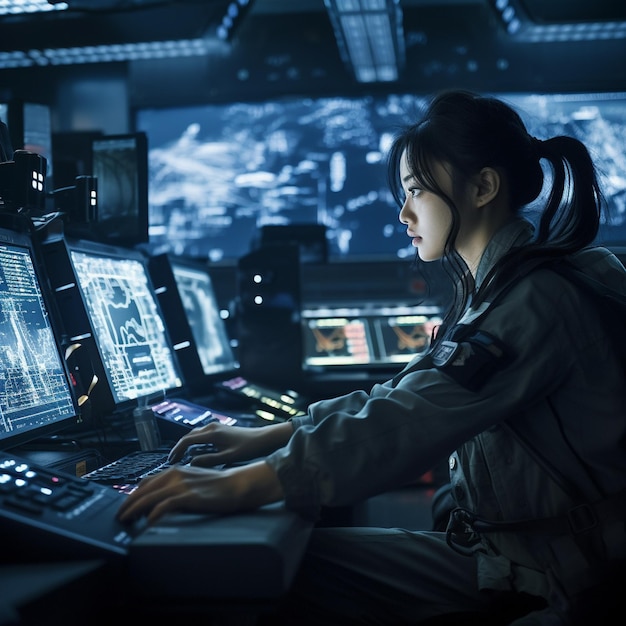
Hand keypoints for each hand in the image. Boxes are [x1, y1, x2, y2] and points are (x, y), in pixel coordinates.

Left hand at [117, 460, 283, 524]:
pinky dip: (153, 513)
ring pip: (149, 497)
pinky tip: (148, 522)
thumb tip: (160, 499)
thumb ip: (176, 485)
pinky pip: (165, 505)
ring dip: (134, 510)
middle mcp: (174, 475)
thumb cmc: (217, 485)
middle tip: (119, 517)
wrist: (236, 485)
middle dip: (127, 504)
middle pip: (142, 490)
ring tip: (126, 521)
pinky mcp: (189, 496)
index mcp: (175, 471)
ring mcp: (181, 485)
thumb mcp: (192, 480)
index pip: (145, 483)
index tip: (125, 507)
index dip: (131, 496)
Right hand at [167, 420, 292, 466]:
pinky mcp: (220, 430)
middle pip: (189, 436)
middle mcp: (212, 427)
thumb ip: (209, 460)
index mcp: (212, 433)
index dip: (177, 451)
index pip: (187, 440)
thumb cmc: (248, 448)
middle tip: (172, 461)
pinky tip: (195, 452)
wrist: (263, 438)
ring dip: (186, 445)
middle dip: (179, 448)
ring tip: (181, 458)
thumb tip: (190, 463)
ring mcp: (216, 427)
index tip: (170, 461)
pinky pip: (202, 435)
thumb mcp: (228, 457)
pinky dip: (195, 443)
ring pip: (195, 435)